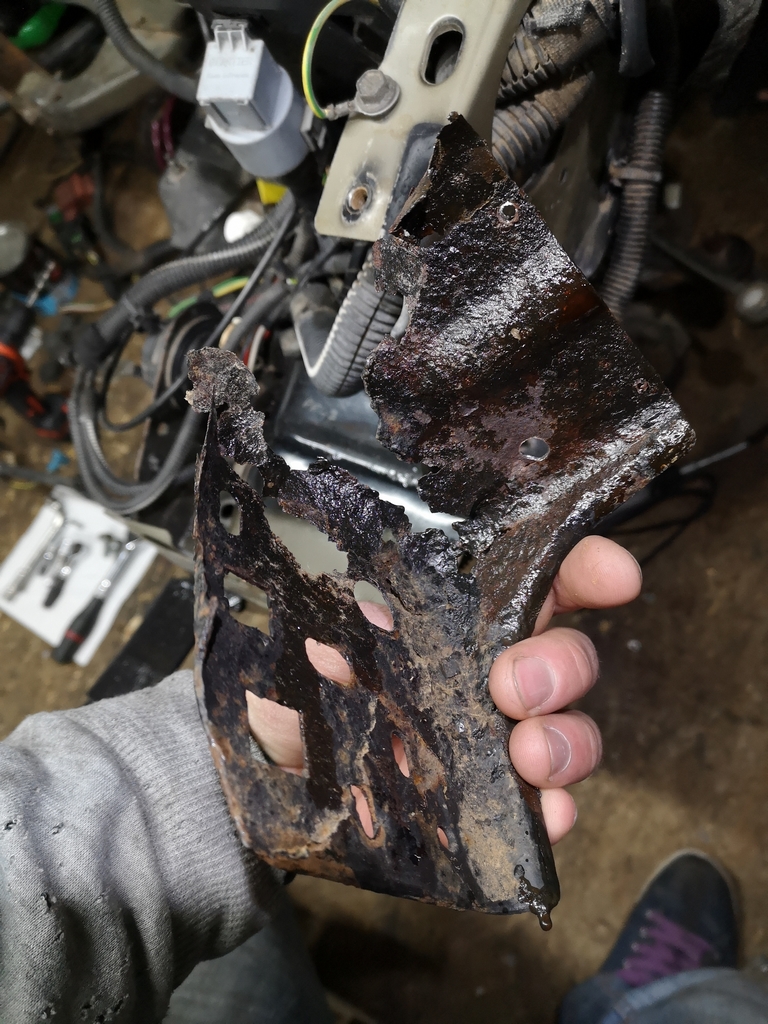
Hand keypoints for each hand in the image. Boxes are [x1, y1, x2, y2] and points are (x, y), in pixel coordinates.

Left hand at [246, 535, 640, 844]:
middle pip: (568, 657)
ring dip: (566, 742)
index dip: (589, 569)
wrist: (265, 753)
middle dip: (563, 668)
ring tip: (528, 756)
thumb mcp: (313, 615)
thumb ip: (351, 594)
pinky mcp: (484, 797)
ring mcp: (491, 732)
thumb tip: (372, 586)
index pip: (543, 573)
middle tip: (514, 689)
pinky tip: (543, 814)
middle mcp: (489, 663)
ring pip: (570, 731)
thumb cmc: (293, 668)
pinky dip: (554, 812)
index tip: (613, 578)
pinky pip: (542, 805)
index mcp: (461, 605)